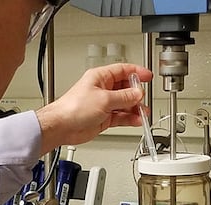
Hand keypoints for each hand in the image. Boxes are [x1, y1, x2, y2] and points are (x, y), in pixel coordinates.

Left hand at [36, 64, 152, 152]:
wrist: (62, 126)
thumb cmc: (73, 108)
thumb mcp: (104, 99)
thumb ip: (124, 97)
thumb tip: (137, 94)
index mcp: (100, 77)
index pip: (122, 70)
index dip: (136, 72)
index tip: (148, 76)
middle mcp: (102, 89)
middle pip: (126, 88)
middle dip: (136, 94)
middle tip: (143, 99)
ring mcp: (103, 104)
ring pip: (125, 104)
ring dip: (135, 108)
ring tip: (143, 113)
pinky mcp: (104, 117)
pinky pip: (121, 116)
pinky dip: (129, 118)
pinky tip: (136, 120)